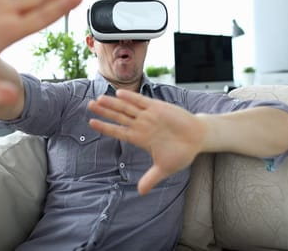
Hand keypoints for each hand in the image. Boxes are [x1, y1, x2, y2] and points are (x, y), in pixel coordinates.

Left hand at [87, 90, 205, 194]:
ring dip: (113, 103)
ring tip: (99, 98)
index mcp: (141, 138)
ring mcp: (149, 116)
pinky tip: (119, 94)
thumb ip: (151, 178)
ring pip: (127, 108)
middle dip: (104, 111)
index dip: (105, 127)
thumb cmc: (181, 152)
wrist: (198, 139)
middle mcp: (142, 125)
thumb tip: (141, 193)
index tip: (91, 123)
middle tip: (89, 105)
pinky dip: (131, 98)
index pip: (118, 132)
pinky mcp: (158, 108)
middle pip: (119, 117)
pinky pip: (142, 102)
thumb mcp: (164, 169)